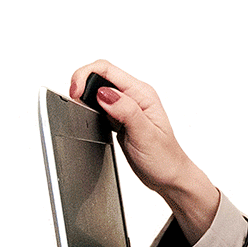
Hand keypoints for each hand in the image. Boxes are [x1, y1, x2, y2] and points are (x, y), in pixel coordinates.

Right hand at [69, 60, 218, 243]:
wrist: (170, 177)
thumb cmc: (164, 158)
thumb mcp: (144, 134)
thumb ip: (126, 111)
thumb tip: (105, 93)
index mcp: (143, 94)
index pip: (107, 69)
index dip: (86, 76)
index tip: (77, 93)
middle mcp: (136, 97)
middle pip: (100, 76)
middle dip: (82, 85)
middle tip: (76, 104)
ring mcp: (128, 108)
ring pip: (98, 91)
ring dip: (86, 98)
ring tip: (84, 113)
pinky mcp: (121, 119)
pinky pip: (101, 106)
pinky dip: (91, 110)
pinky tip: (92, 121)